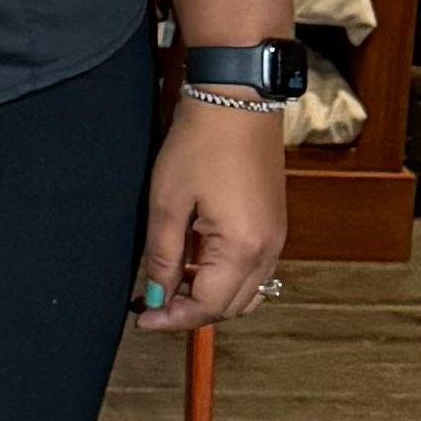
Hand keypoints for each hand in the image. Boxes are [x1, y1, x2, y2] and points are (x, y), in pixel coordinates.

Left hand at [136, 96, 288, 330]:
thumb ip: (163, 256)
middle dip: (192, 312)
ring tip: (172, 285)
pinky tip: (196, 263)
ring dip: (211, 296)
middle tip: (153, 305)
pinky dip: (226, 277)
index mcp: (243, 248)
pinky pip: (254, 268)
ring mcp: (277, 237)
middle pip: (232, 306)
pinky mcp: (275, 223)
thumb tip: (158, 296)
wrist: (237, 101)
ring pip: (246, 290)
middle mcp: (269, 250)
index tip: (144, 318)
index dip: (174, 318)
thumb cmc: (201, 144)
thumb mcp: (167, 203)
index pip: (209, 306)